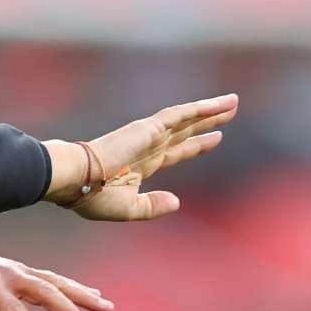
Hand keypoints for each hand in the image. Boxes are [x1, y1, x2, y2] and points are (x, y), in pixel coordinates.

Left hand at [0, 231, 112, 310]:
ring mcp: (17, 269)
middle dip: (67, 309)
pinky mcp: (21, 270)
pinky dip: (74, 287)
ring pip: (55, 281)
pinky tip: (95, 297)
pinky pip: (52, 279)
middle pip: (43, 290)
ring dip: (81, 294)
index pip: (11, 310)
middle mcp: (7, 273)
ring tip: (108, 308)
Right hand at [42, 93, 238, 220]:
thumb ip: (153, 206)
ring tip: (233, 101)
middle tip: (228, 112)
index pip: (176, 152)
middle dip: (207, 122)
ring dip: (211, 110)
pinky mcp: (148, 128)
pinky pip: (180, 115)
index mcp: (142, 165)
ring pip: (187, 119)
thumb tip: (177, 201)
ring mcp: (149, 135)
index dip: (196, 145)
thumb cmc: (93, 197)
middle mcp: (148, 147)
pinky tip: (218, 104)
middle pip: (186, 131)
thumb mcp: (129, 209)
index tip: (215, 137)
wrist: (77, 179)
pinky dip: (200, 109)